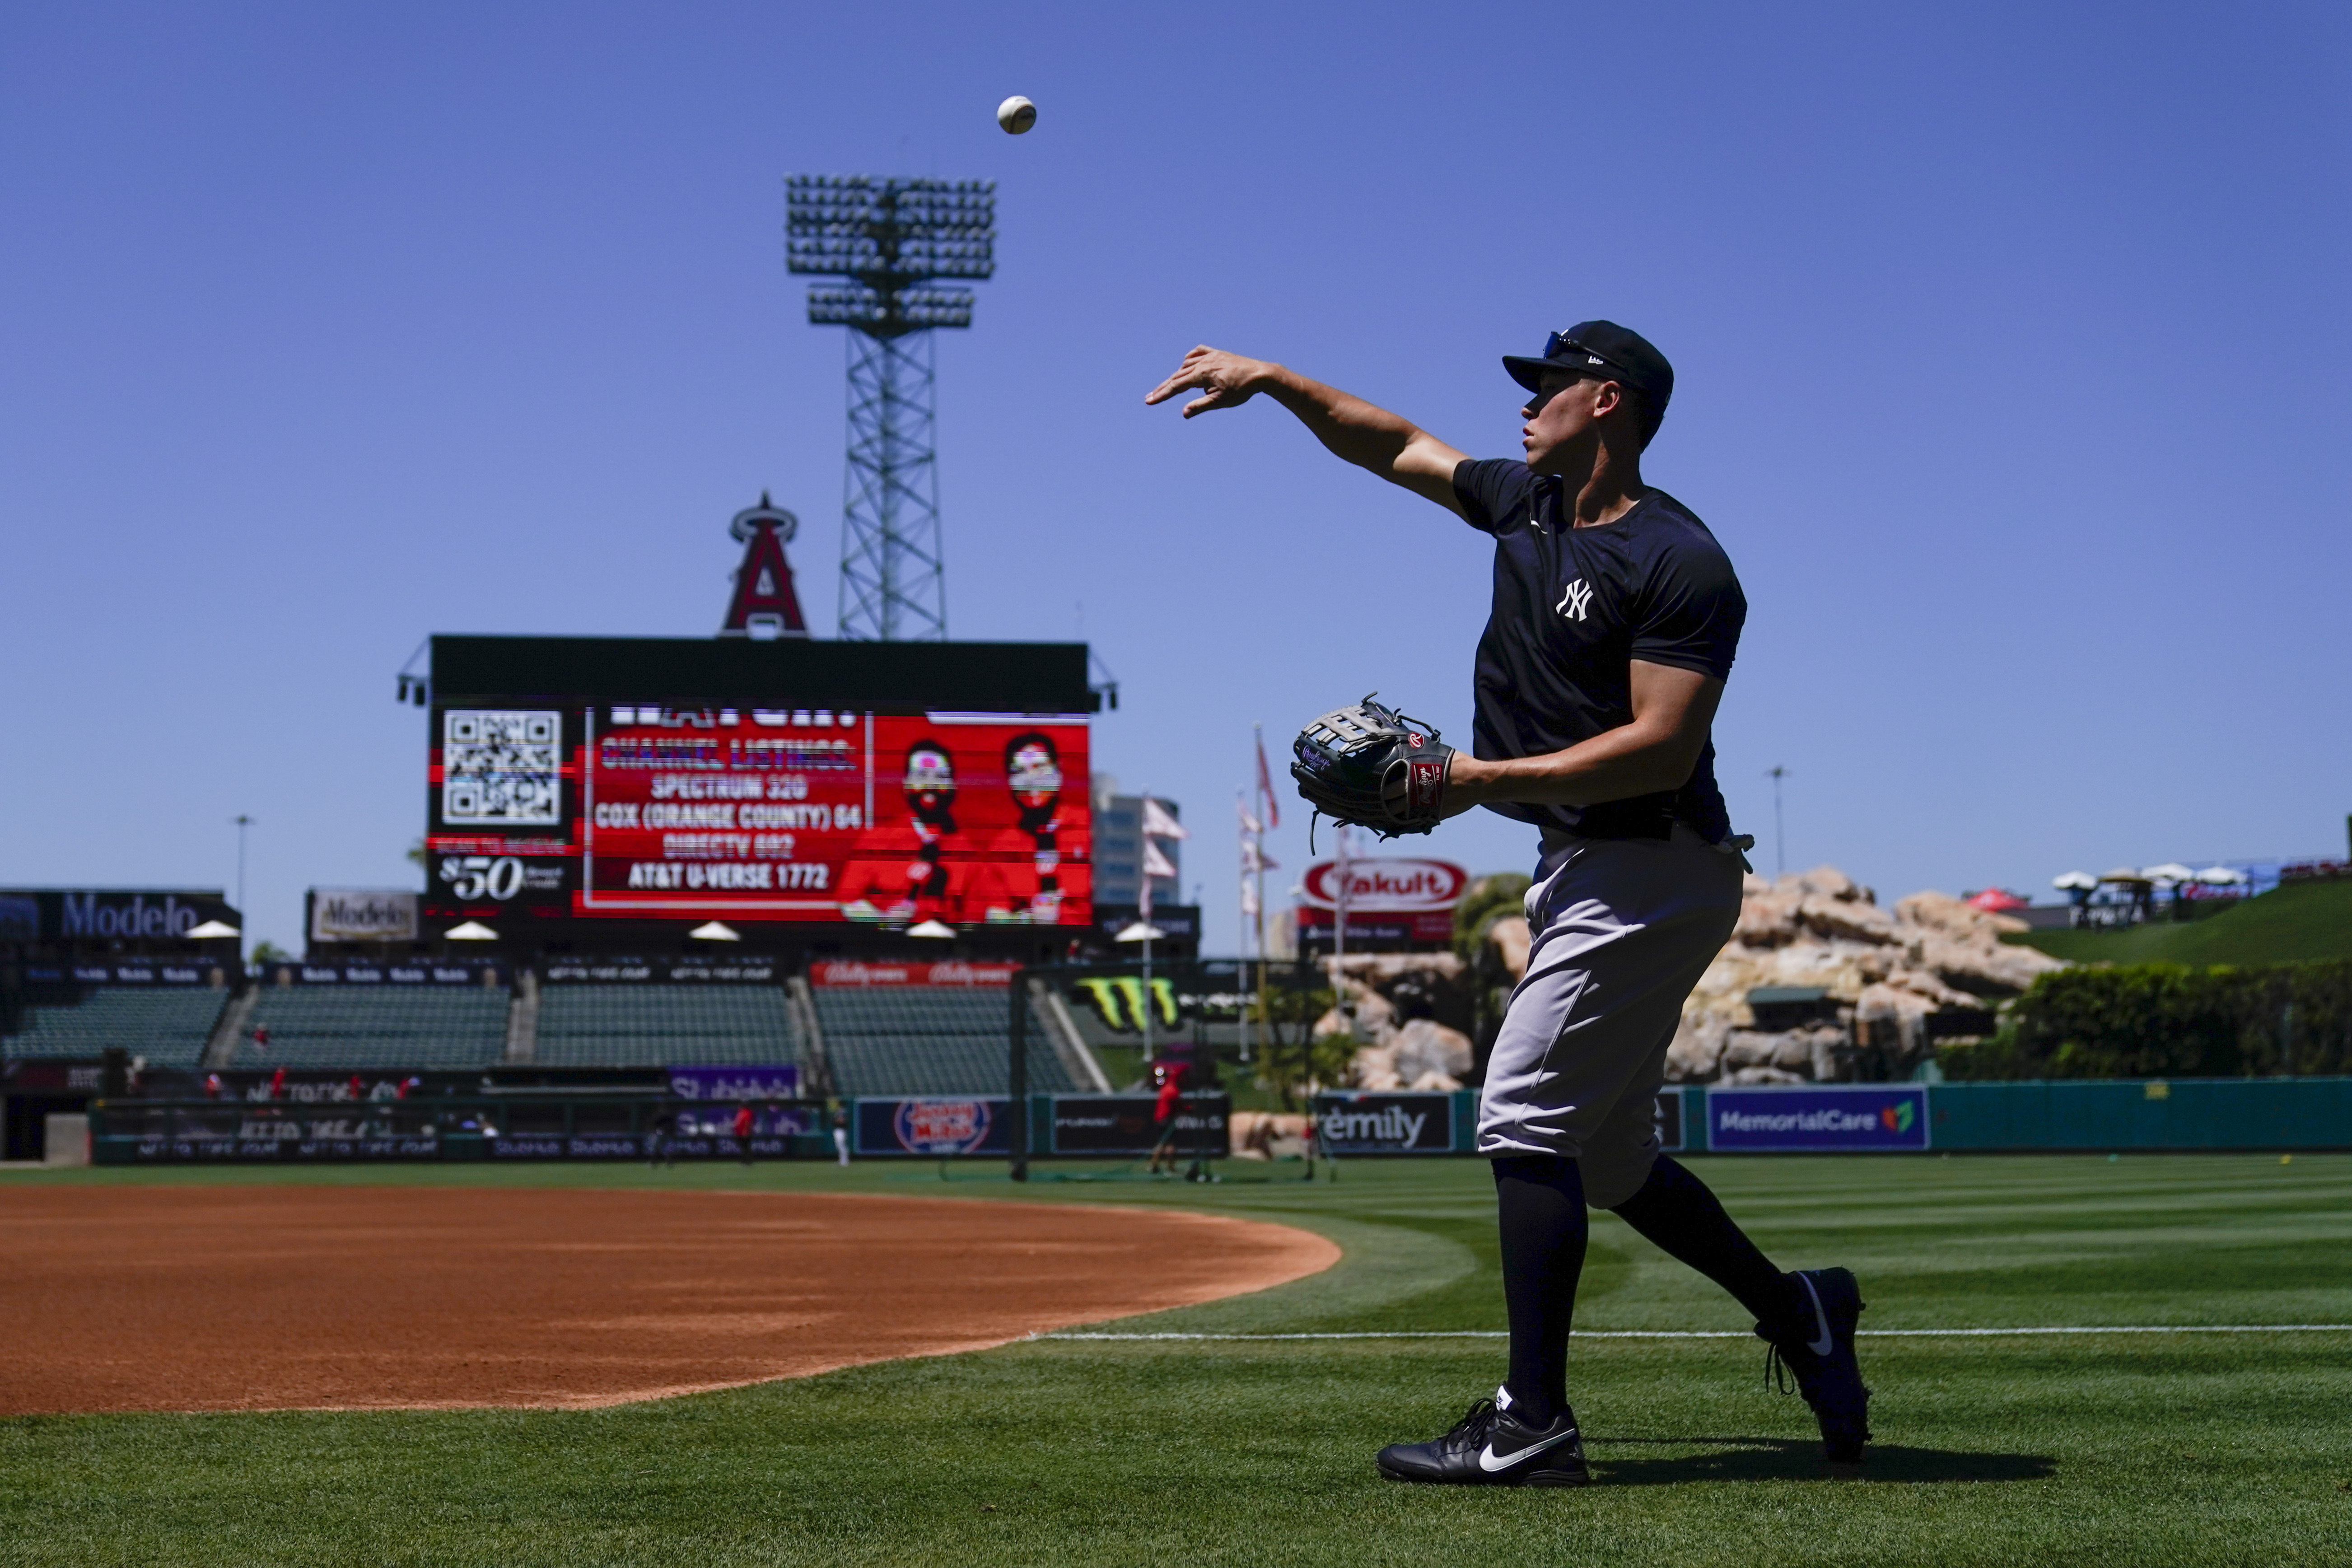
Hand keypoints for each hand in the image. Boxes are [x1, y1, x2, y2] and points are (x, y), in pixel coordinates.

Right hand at [1145, 346, 1276, 416]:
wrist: (1260, 374)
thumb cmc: (1241, 390)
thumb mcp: (1220, 401)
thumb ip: (1201, 406)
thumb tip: (1184, 413)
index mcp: (1201, 374)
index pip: (1176, 386)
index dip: (1162, 395)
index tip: (1149, 401)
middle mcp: (1203, 362)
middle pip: (1177, 376)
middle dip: (1163, 388)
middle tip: (1149, 398)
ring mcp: (1209, 356)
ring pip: (1186, 365)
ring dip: (1176, 376)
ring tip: (1169, 387)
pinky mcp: (1217, 354)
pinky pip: (1198, 353)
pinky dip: (1190, 359)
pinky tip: (1187, 363)